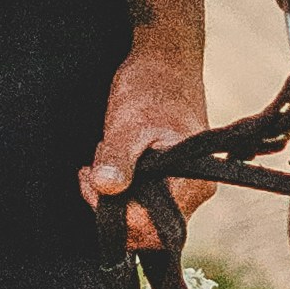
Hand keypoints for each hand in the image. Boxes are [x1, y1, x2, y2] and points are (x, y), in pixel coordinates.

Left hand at [81, 42, 213, 254]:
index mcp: (193, 183)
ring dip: (115, 193)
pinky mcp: (171, 178)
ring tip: (105, 156)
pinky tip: (113, 159)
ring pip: (141, 213)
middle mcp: (194, 190)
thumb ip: (118, 158)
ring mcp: (184, 185)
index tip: (94, 183)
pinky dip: (121, 185)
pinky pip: (142, 198)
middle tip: (95, 169)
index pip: (152, 228)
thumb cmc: (153, 86)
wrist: (164, 60)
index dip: (117, 215)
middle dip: (112, 204)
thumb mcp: (128, 123)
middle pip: (146, 227)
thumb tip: (106, 188)